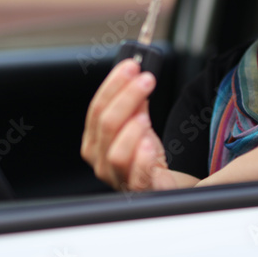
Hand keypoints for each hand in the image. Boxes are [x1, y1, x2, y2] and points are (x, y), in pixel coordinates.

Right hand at [82, 59, 176, 190]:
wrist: (162, 184)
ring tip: (146, 116)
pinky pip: (137, 176)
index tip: (131, 66)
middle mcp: (101, 161)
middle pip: (106, 125)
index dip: (113, 85)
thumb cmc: (147, 156)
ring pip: (115, 153)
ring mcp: (117, 178)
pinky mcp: (139, 191)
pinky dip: (143, 157)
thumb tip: (136, 78)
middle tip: (146, 80)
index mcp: (95, 142)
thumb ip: (135, 105)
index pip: (96, 109)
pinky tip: (151, 144)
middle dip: (126, 97)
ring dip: (131, 129)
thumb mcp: (139, 125)